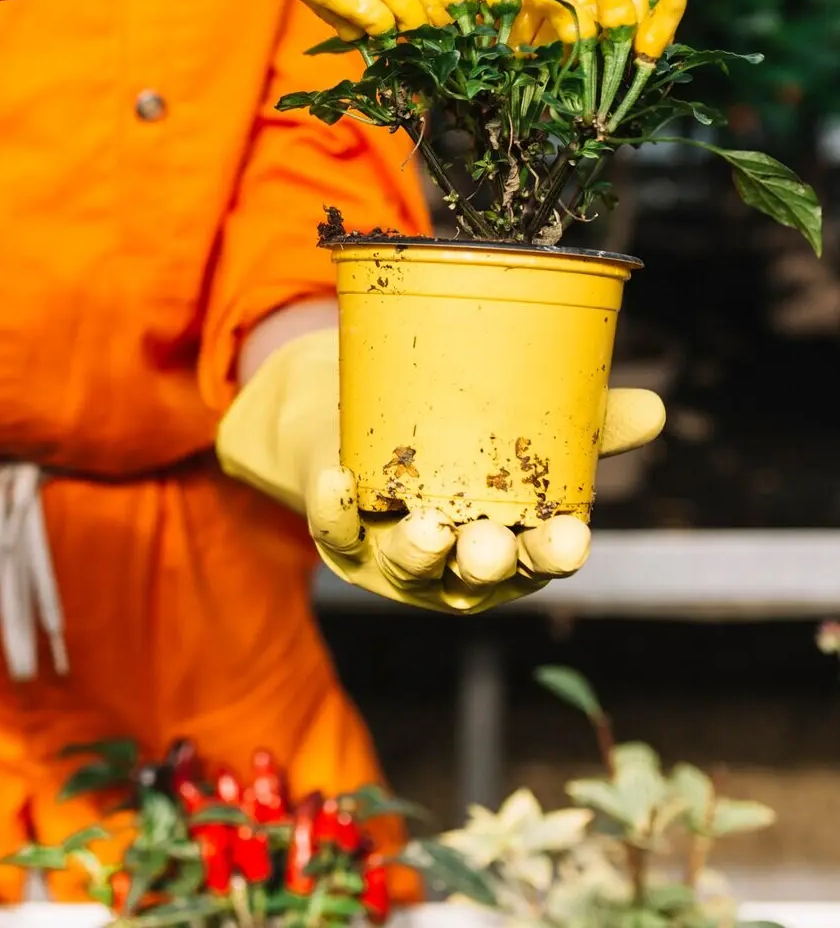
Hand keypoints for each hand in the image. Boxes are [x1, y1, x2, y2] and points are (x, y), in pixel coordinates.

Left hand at [216, 329, 663, 614]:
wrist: (349, 420)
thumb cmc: (449, 436)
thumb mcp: (512, 429)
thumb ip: (579, 425)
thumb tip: (653, 409)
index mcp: (505, 546)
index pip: (536, 560)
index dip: (552, 555)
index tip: (570, 538)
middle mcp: (451, 566)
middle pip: (472, 578)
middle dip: (482, 564)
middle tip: (487, 545)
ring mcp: (391, 558)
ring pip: (407, 566)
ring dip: (416, 551)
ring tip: (423, 526)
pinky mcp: (339, 536)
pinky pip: (334, 532)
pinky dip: (334, 511)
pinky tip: (337, 481)